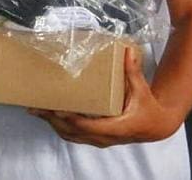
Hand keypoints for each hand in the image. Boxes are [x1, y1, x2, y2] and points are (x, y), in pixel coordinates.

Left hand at [28, 47, 181, 146]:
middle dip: (53, 119)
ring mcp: (99, 140)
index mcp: (116, 127)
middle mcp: (105, 137)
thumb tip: (128, 51)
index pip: (88, 126)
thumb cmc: (148, 108)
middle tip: (36, 106)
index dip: (71, 119)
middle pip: (73, 131)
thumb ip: (133, 71)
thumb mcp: (142, 89)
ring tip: (35, 110)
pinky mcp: (96, 138)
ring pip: (70, 135)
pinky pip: (73, 135)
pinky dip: (59, 126)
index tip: (56, 109)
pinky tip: (47, 115)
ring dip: (52, 123)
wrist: (156, 126)